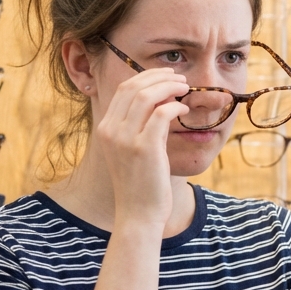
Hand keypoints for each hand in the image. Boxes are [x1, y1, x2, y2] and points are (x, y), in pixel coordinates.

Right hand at [93, 69, 190, 228]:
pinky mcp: (144, 148)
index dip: (147, 77)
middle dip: (159, 77)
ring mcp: (125, 139)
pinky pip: (161, 114)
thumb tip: (162, 102)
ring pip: (147, 96)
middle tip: (180, 78)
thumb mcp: (134, 150)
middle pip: (133, 87)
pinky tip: (184, 110)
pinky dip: (175, 106)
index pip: (123, 89)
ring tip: (185, 89)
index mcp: (105, 128)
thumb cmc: (141, 184)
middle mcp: (110, 130)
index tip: (167, 76)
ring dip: (169, 87)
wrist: (138, 214)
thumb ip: (142, 126)